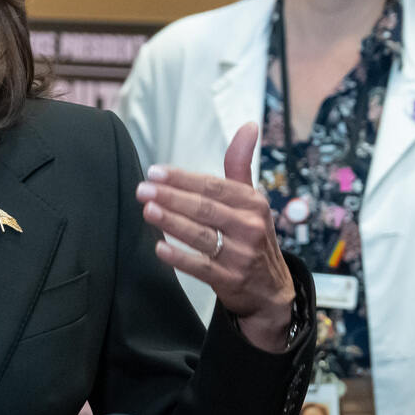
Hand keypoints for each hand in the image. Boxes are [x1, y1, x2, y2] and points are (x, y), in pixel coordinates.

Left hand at [135, 123, 295, 351]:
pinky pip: (202, 268)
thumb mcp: (250, 199)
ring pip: (202, 235)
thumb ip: (240, 164)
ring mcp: (241, 255)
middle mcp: (250, 227)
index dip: (184, 178)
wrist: (271, 289)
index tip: (155, 172)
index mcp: (253, 203)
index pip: (214, 186)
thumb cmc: (251, 235)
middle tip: (143, 189)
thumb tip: (248, 125)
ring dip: (173, 222)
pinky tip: (160, 248)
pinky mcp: (231, 280)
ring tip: (148, 210)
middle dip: (172, 197)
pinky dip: (180, 258)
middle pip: (205, 208)